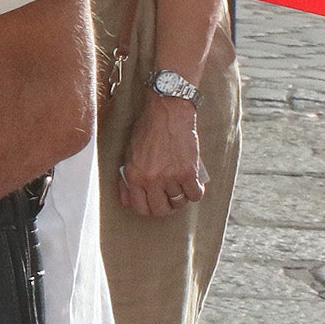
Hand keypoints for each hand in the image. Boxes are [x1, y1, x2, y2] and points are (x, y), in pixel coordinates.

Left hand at [117, 98, 206, 217]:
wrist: (167, 113)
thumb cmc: (147, 130)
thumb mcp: (129, 154)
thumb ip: (130, 176)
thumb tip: (129, 197)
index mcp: (133, 176)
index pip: (139, 207)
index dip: (146, 209)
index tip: (152, 204)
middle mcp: (151, 179)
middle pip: (159, 210)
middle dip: (164, 208)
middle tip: (168, 201)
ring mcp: (171, 177)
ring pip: (178, 203)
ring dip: (180, 200)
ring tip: (179, 190)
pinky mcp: (189, 171)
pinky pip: (195, 194)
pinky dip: (195, 193)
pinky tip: (193, 186)